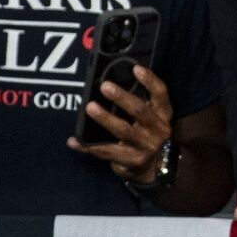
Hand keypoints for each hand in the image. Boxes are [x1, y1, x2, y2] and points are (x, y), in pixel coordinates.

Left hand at [67, 65, 173, 181]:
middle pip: (140, 111)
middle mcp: (157, 129)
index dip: (150, 80)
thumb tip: (110, 82)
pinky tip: (74, 140)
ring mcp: (144, 146)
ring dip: (105, 118)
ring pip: (123, 130)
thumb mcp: (151, 117)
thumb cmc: (147, 133)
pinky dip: (88, 146)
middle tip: (104, 86)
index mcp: (162, 114)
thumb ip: (140, 102)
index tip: (135, 68)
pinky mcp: (130, 160)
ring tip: (90, 107)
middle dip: (122, 98)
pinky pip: (106, 151)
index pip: (160, 94)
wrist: (155, 167)